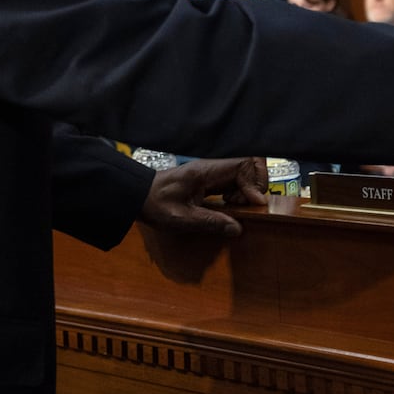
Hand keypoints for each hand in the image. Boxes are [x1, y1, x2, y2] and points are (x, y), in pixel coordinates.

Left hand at [139, 157, 267, 237]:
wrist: (137, 196)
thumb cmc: (154, 204)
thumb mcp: (182, 219)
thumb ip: (211, 223)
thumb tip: (238, 228)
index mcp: (206, 171)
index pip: (243, 165)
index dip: (254, 184)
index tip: (254, 204)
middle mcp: (212, 167)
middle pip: (249, 165)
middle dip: (255, 185)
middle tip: (246, 205)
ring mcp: (212, 172)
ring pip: (244, 173)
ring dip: (247, 190)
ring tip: (236, 207)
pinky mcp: (211, 180)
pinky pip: (235, 181)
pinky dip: (239, 193)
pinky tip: (229, 206)